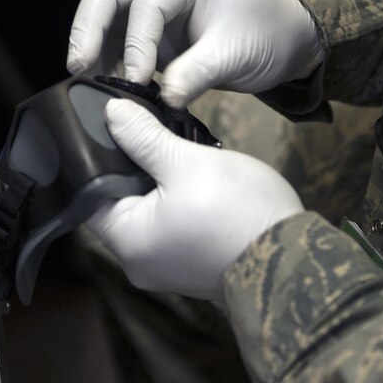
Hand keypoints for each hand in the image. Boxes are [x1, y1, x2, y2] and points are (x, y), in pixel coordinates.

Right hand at [68, 0, 324, 106]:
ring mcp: (157, 4)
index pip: (146, 4)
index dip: (135, 45)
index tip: (135, 81)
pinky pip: (122, 40)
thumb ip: (198, 72)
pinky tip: (108, 85)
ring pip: (108, 16)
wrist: (286, 40)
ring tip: (87, 82)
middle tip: (79, 67)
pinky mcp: (156, 30)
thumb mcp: (237, 53)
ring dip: (94, 47)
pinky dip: (112, 60)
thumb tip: (163, 98)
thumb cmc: (268, 33)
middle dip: (88, 30)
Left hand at [86, 98, 304, 300]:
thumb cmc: (239, 212)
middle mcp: (138, 262)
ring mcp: (166, 268)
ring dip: (157, 185)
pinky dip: (175, 204)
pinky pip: (169, 228)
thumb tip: (111, 114)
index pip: (89, 195)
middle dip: (132, 169)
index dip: (97, 158)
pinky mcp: (189, 265)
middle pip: (118, 204)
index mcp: (128, 242)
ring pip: (146, 214)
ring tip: (173, 153)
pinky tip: (193, 181)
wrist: (293, 259)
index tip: (112, 128)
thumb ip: (143, 138)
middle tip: (147, 133)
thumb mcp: (186, 163)